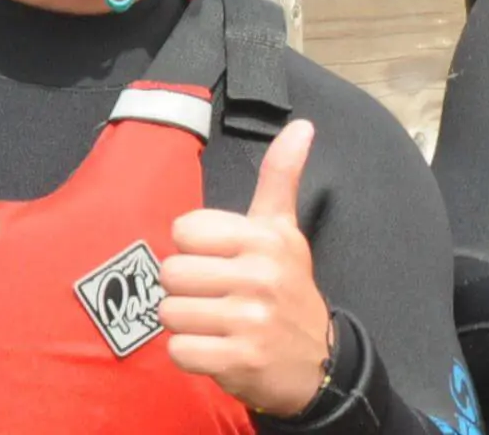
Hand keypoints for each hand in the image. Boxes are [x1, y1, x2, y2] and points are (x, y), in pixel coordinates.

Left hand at [161, 121, 334, 417]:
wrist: (319, 363)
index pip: (185, 230)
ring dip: (188, 324)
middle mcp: (260, 276)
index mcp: (265, 238)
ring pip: (169, 313)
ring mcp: (251, 320)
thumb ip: (281, 177)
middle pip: (171, 272)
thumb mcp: (285, 231)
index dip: (195, 249)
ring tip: (218, 324)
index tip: (221, 262)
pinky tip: (218, 349)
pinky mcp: (239, 360)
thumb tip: (301, 125)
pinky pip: (179, 350)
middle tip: (217, 298)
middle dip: (186, 290)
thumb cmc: (289, 289)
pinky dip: (192, 355)